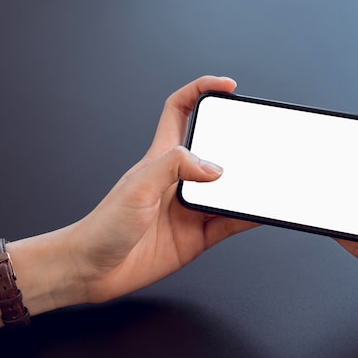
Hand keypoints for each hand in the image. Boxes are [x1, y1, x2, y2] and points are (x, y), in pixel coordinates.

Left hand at [6, 76, 256, 321]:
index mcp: (161, 158)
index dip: (202, 90)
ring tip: (264, 179)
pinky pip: (231, 222)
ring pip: (229, 189)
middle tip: (257, 140)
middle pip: (215, 150)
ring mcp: (191, 208)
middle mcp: (179, 180)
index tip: (227, 87)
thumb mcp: (137, 187)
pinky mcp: (198, 236)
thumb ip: (174, 167)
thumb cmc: (104, 226)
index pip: (181, 110)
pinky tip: (260, 213)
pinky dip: (249, 217)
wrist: (93, 271)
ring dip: (247, 184)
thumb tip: (214, 167)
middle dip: (238, 142)